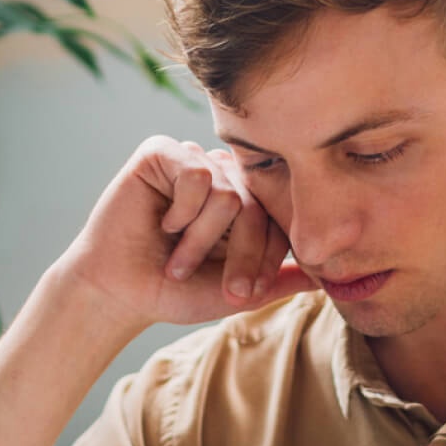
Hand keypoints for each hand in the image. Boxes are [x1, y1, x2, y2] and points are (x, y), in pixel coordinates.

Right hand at [59, 135, 316, 332]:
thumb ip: (278, 280)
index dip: (264, 257)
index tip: (244, 292)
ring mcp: (194, 160)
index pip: (277, 216)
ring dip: (200, 241)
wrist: (119, 291)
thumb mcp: (235, 291)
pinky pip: (198, 174)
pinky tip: (161, 223)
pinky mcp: (162, 153)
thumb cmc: (171, 290)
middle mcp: (222, 175)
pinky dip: (181, 212)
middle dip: (239, 256)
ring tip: (177, 260)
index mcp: (243, 201)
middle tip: (220, 288)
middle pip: (256, 206)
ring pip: (228, 194)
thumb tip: (326, 278)